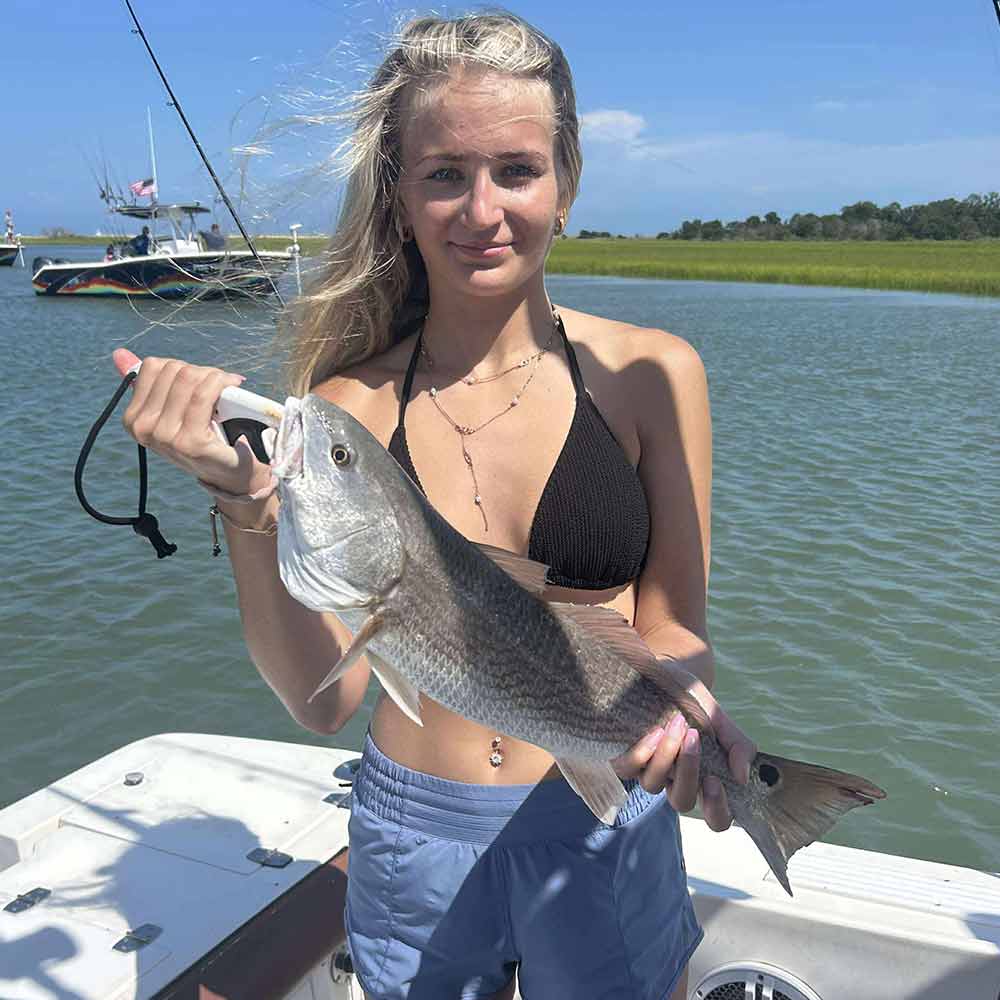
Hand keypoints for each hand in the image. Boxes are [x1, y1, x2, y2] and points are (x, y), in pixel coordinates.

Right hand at [113, 348, 270, 495]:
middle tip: (217, 387)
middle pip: (174, 370)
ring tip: (226, 388)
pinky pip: (203, 394)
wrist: (230, 472)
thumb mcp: (172, 410)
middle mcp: (143, 428)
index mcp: (133, 418)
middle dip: (201, 372)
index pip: (152, 366)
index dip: (182, 368)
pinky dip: (221, 384)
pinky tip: (232, 387)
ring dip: (215, 377)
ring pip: (189, 378)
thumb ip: (148, 383)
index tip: (199, 381)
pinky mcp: (190, 441)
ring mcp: (164, 436)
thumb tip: (119, 354)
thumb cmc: (204, 437)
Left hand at [612, 663, 755, 831]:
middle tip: (694, 739)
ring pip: (653, 785)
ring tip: (676, 724)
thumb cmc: (693, 700)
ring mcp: (648, 770)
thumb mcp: (720, 717)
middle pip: (682, 803)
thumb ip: (738, 745)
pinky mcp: (624, 756)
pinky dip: (642, 753)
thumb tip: (742, 777)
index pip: (716, 817)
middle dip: (689, 773)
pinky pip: (628, 769)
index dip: (717, 810)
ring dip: (667, 756)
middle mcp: (674, 779)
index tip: (715, 780)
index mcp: (703, 777)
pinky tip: (654, 732)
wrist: (664, 671)